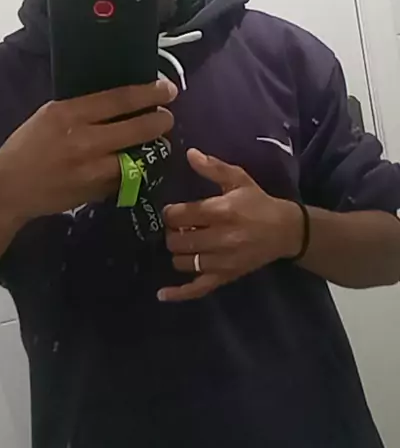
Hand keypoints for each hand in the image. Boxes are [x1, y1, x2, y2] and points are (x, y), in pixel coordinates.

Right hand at [0, 80, 176, 223]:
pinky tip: (138, 164)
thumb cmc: (27, 147)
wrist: (9, 187)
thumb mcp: (50, 115)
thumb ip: (82, 109)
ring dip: (153, 149)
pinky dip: (136, 170)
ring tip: (158, 142)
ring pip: (138, 156)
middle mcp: (83, 140)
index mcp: (69, 113)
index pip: (119, 99)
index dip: (149, 93)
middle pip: (137, 128)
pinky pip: (125, 178)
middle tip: (168, 117)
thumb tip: (118, 102)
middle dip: (160, 121)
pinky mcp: (95, 191)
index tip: (167, 89)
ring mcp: (92, 168)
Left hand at [159, 148, 302, 301]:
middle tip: (179, 228)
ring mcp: (221, 261)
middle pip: (176, 241)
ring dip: (179, 253)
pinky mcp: (225, 277)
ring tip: (186, 244)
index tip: (173, 212)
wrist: (285, 231)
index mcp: (220, 212)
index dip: (170, 213)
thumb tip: (189, 153)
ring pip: (182, 262)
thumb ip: (213, 168)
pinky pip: (197, 289)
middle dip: (172, 233)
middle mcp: (219, 238)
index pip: (179, 215)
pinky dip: (178, 293)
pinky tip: (162, 293)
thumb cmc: (258, 203)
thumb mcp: (238, 180)